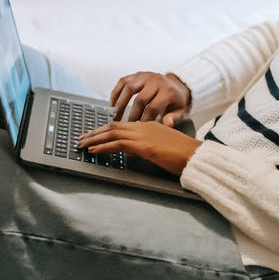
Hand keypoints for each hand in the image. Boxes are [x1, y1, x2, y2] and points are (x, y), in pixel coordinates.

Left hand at [77, 121, 200, 175]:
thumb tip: (137, 150)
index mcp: (148, 125)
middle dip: (95, 132)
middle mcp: (143, 126)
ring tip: (82, 144)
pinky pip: (118, 144)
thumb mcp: (163, 146)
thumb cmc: (184, 153)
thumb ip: (149, 145)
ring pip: (112, 133)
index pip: (121, 125)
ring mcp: (143, 134)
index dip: (105, 130)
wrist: (196, 155)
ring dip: (94, 138)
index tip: (93, 135)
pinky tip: (94, 150)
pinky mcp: (143, 146)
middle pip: (113, 126)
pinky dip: (103, 147)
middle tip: (81, 139)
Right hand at [110, 71, 191, 125]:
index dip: (144, 120)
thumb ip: (174, 118)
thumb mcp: (180, 111)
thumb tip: (167, 124)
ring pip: (129, 88)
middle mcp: (156, 81)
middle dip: (132, 115)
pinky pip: (123, 81)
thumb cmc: (176, 101)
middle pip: (140, 99)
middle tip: (127, 126)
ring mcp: (146, 76)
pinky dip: (116, 92)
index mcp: (168, 91)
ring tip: (116, 117)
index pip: (153, 107)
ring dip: (121, 104)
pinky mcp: (137, 74)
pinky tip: (113, 104)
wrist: (175, 84)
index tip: (139, 129)